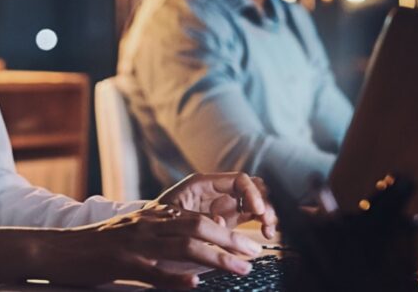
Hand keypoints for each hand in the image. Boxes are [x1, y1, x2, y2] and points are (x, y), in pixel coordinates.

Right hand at [0, 203, 263, 288]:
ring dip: (216, 258)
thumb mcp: (129, 236)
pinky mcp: (121, 263)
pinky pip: (154, 270)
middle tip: (254, 254)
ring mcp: (134, 243)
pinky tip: (195, 285)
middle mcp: (147, 225)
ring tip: (240, 270)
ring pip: (183, 246)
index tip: (248, 243)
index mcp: (150, 218)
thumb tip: (189, 256)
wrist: (56, 249)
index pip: (196, 217)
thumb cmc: (93, 248)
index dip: (226, 230)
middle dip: (230, 241)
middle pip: (198, 227)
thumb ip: (157, 239)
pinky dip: (176, 278)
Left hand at [152, 172, 277, 238]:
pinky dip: (263, 221)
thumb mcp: (173, 218)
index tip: (258, 211)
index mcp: (203, 184)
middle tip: (267, 222)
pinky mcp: (230, 218)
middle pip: (251, 188)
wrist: (149, 237)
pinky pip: (253, 215)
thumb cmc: (158, 223)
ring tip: (268, 230)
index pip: (238, 180)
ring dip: (267, 213)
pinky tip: (265, 233)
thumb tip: (220, 223)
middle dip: (264, 202)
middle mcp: (218, 191)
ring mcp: (225, 204)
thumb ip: (198, 218)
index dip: (252, 193)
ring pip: (255, 201)